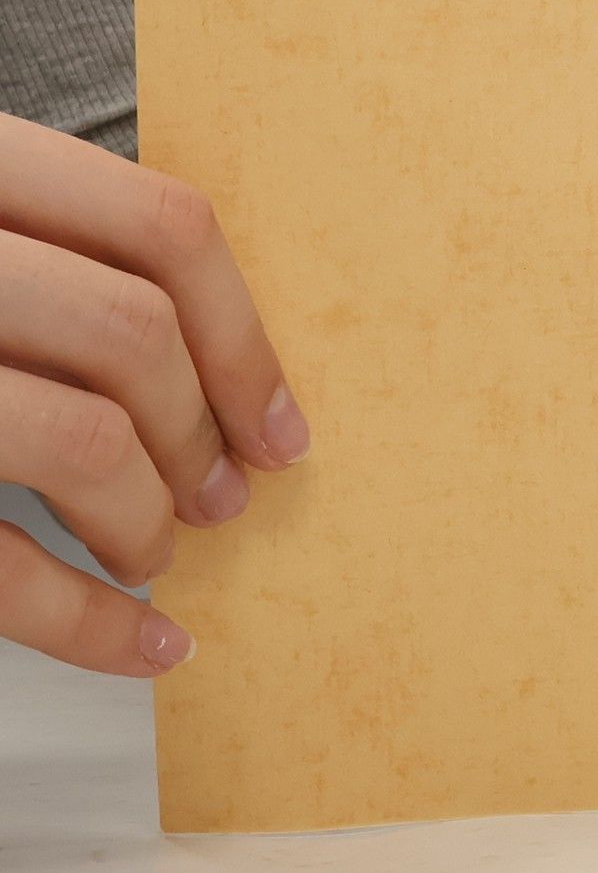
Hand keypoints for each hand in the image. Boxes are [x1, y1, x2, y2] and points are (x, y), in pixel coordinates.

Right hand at [0, 114, 305, 675]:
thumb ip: (40, 247)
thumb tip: (213, 364)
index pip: (160, 226)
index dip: (245, 335)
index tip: (282, 423)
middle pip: (134, 337)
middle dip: (204, 433)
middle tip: (226, 497)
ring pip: (82, 441)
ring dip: (147, 521)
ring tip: (155, 551)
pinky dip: (88, 623)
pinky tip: (142, 645)